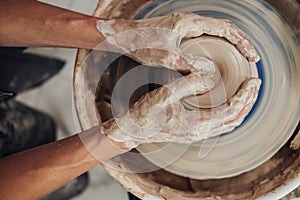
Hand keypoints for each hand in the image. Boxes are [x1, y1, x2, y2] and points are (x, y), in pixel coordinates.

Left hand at [96, 12, 259, 72]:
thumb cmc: (141, 44)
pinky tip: (218, 58)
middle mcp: (190, 21)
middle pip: (224, 28)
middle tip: (251, 59)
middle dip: (241, 43)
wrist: (125, 37)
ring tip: (240, 59)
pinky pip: (205, 37)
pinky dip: (217, 46)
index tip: (252, 56)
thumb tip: (209, 73)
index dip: (243, 42)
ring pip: (215, 32)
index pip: (226, 29)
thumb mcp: (165, 57)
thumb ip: (187, 64)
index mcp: (190, 23)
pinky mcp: (180, 32)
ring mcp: (186, 26)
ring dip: (230, 44)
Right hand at [102, 73, 260, 148]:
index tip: (252, 81)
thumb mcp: (165, 94)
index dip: (245, 96)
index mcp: (197, 123)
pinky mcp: (192, 132)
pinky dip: (230, 115)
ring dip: (241, 110)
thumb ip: (188, 84)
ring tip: (247, 95)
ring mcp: (196, 134)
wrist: (134, 130)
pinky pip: (219, 126)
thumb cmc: (146, 113)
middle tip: (255, 86)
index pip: (231, 110)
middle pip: (235, 119)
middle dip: (248, 102)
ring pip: (228, 124)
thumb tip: (207, 78)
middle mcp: (200, 132)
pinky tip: (229, 105)